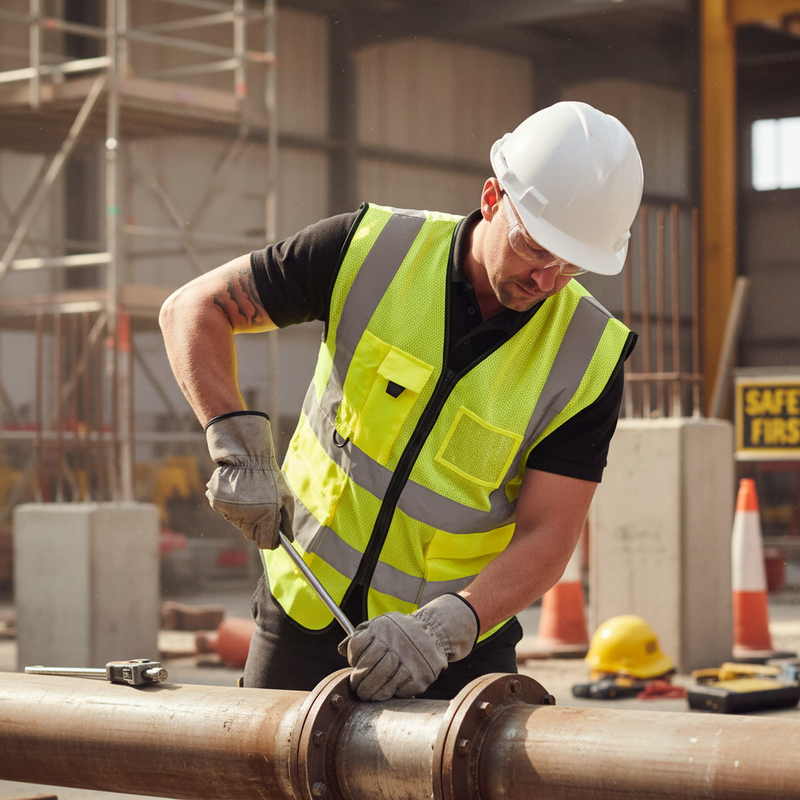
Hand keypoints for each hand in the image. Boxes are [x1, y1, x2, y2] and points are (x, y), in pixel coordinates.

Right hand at [205, 411, 293, 549]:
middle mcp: (247, 516)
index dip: (270, 540)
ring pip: (238, 524)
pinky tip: (238, 493)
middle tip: (261, 509)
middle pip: (251, 535)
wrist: (247, 457)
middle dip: (257, 527)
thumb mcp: (285, 497)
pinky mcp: (217, 504)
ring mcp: (230, 511)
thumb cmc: (269, 478)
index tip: (272, 536)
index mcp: (267, 516)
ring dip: (244, 515)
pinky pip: (226, 513)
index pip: (266, 543)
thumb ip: (287, 521)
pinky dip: (231, 506)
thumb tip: (288, 540)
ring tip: (249, 496)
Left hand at [338, 594, 478, 700]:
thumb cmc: (402, 631)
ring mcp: (409, 660)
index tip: (354, 669)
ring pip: (381, 683)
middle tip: (358, 688)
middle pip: (367, 669)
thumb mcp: (382, 624)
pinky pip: (398, 691)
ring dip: (371, 693)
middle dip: (359, 683)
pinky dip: (389, 694)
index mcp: (382, 628)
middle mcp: (395, 642)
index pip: (357, 648)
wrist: (435, 632)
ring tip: (369, 695)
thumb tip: (340, 649)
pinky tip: (387, 692)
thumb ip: (360, 635)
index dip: (353, 662)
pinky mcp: (420, 676)